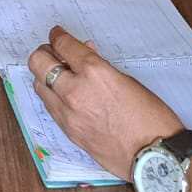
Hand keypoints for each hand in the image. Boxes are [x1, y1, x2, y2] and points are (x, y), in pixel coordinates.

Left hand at [28, 26, 183, 180]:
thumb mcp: (126, 81)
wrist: (154, 157)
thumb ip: (99, 67)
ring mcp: (68, 114)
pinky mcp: (68, 131)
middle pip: (38, 62)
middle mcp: (75, 91)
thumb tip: (84, 55)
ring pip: (38, 85)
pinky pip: (50, 107)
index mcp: (94, 72)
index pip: (62, 44)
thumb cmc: (150, 118)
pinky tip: (65, 95)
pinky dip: (53, 96)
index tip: (57, 34)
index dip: (57, 35)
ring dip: (45, 76)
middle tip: (55, 53)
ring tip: (60, 75)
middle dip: (44, 53)